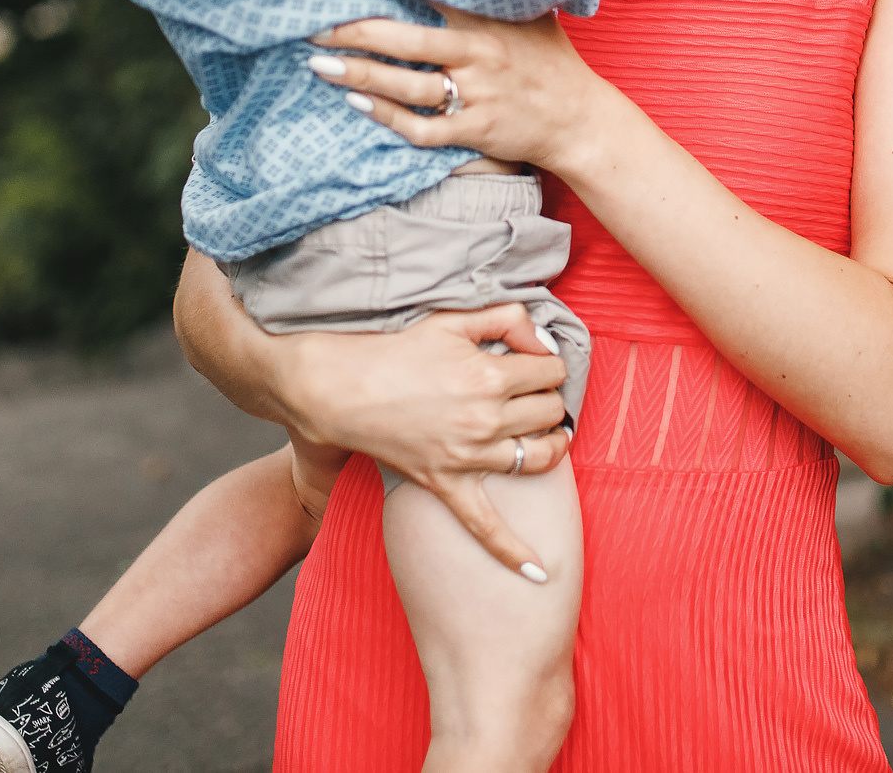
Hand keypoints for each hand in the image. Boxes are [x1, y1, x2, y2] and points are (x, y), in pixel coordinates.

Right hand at [172, 254, 573, 575]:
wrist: (340, 389)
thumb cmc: (395, 351)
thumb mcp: (453, 320)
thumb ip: (507, 318)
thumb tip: (544, 340)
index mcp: (489, 375)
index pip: (551, 372)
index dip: (548, 365)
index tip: (536, 364)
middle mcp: (485, 419)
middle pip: (551, 412)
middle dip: (549, 399)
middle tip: (534, 393)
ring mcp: (467, 456)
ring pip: (539, 458)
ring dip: (551, 446)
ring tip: (547, 436)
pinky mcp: (446, 483)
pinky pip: (485, 527)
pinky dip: (513, 552)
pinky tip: (540, 574)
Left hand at [310, 6, 617, 173]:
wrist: (581, 120)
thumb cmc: (550, 61)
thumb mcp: (531, 13)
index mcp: (489, 20)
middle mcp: (481, 55)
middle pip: (407, 41)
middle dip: (355, 32)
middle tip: (312, 25)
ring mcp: (478, 95)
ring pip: (408, 87)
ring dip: (360, 76)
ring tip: (319, 65)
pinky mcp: (477, 130)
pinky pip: (424, 129)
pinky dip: (388, 118)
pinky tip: (357, 104)